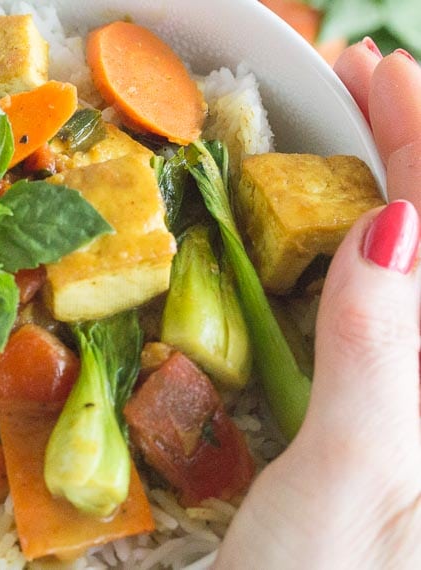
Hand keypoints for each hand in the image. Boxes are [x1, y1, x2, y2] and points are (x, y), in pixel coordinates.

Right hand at [215, 43, 420, 567]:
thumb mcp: (344, 493)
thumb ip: (380, 365)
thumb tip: (396, 227)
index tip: (368, 69)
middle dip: (413, 148)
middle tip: (360, 78)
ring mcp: (413, 410)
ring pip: (412, 273)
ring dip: (388, 190)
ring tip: (357, 134)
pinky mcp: (378, 428)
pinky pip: (381, 316)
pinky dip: (359, 256)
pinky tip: (333, 238)